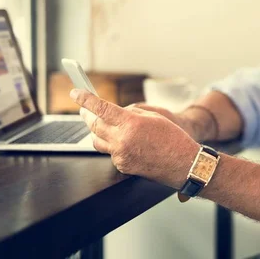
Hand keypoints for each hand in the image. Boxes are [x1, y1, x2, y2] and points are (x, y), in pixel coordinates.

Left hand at [70, 89, 199, 188]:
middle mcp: (122, 140)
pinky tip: (119, 140)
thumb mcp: (154, 116)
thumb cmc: (174, 138)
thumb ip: (131, 112)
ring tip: (98, 123)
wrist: (184, 164)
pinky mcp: (122, 166)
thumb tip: (116, 112)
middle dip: (87, 115)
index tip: (75, 93)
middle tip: (83, 109)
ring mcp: (120, 155)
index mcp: (130, 124)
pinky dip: (110, 144)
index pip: (100, 109)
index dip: (85, 99)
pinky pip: (109, 152)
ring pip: (97, 140)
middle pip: (94, 125)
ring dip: (95, 130)